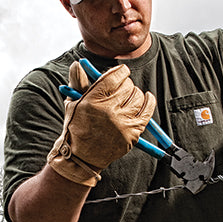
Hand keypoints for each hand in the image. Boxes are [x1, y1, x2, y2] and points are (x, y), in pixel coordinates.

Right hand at [47, 63, 155, 186]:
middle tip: (122, 87)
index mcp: (92, 101)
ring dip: (135, 94)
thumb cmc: (76, 127)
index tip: (121, 72)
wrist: (81, 157)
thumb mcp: (72, 104)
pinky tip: (147, 98)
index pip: (114, 77)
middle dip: (126, 84)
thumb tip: (78, 64)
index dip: (120, 72)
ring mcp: (121, 124)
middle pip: (128, 86)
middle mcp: (108, 112)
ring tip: (129, 96)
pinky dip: (149, 102)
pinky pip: (147, 112)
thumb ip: (77, 82)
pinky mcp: (132, 134)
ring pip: (139, 97)